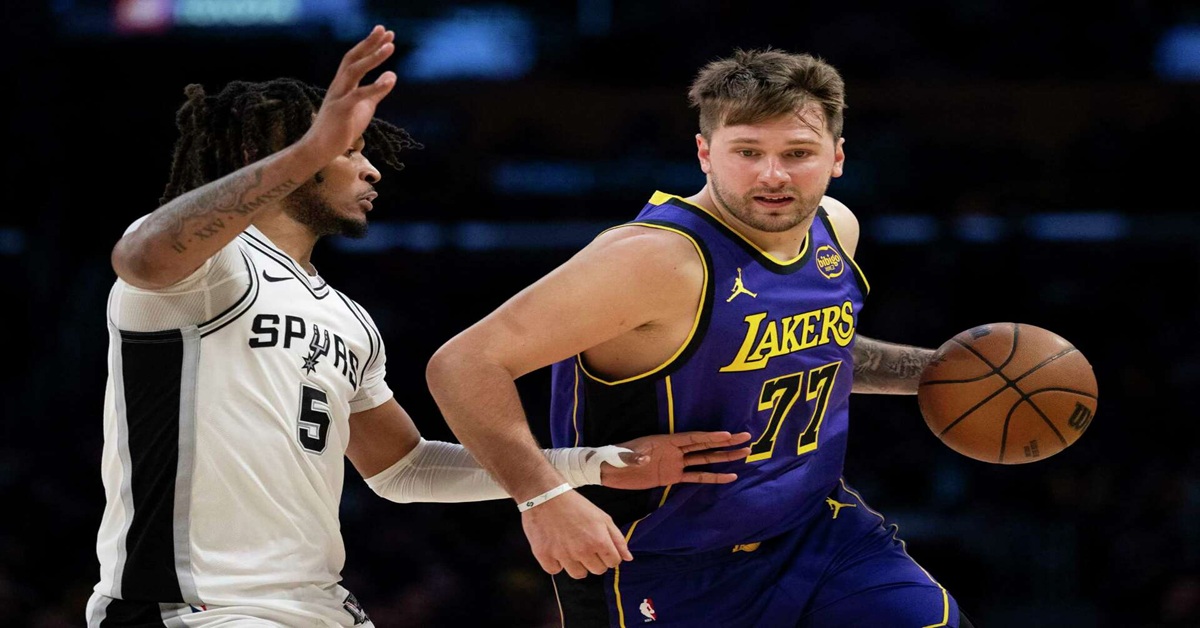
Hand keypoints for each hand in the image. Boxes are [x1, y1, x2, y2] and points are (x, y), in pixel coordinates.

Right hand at [304, 25, 397, 160]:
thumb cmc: (341, 128)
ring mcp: (338, 97)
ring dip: (372, 58)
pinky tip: (389, 79)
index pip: (356, 59)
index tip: (386, 34)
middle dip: (369, 43)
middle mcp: (338, 86)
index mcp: (343, 84)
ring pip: (353, 71)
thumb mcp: (365, 106)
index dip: (370, 45)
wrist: (321, 149)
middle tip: (385, 30)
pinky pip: (358, 95)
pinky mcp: (341, 111)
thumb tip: (393, 74)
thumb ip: (378, 90)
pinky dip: (374, 86)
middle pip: (353, 58)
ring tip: (390, 47)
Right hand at [522, 489, 631, 578]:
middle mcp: (583, 551)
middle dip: (594, 560)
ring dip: (576, 564)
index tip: (600, 547)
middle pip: (597, 570)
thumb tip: (628, 558)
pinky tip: (556, 548)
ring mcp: (563, 555)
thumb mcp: (602, 518)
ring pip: (578, 574)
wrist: (545, 495)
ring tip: (570, 547)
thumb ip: (618, 539)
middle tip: (585, 544)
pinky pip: (555, 570)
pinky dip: (555, 562)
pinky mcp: (545, 556)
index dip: (609, 554)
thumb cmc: (576, 505)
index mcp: (600, 541)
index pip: (613, 563)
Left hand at [600, 431, 750, 489]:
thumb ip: (635, 458)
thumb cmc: (615, 458)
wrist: (608, 470)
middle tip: (747, 439)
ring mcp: (675, 463)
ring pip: (705, 459)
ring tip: (744, 455)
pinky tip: (728, 477)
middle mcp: (674, 450)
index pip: (693, 438)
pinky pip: (696, 476)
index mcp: (665, 441)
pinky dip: (712, 477)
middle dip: (726, 443)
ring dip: (724, 457)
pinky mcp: (672, 476)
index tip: (728, 435)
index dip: (710, 437)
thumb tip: (644, 461)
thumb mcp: (623, 455)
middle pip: (705, 446)